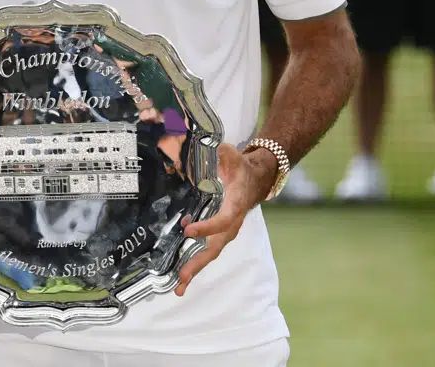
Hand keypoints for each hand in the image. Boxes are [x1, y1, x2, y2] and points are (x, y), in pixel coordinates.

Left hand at [175, 144, 277, 296]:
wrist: (255, 180)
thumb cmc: (241, 168)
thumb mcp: (233, 156)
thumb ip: (223, 153)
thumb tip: (210, 147)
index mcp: (234, 207)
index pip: (222, 221)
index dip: (207, 227)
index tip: (188, 229)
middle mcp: (230, 225)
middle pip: (214, 248)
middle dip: (197, 264)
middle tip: (182, 279)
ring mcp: (224, 232)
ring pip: (209, 254)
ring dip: (194, 270)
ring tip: (179, 288)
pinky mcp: (217, 234)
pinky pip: (206, 250)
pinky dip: (193, 262)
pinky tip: (178, 272)